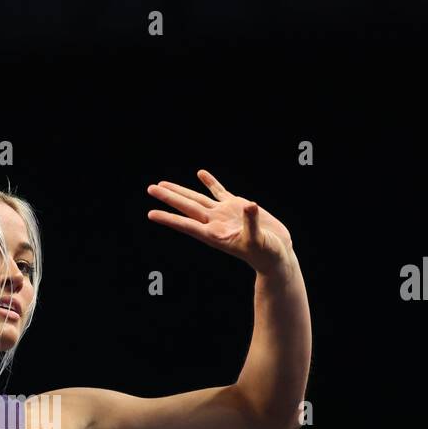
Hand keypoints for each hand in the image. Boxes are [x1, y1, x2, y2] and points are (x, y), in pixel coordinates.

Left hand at [147, 169, 293, 274]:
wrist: (277, 254)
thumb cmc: (267, 253)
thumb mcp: (258, 241)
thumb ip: (251, 224)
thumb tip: (248, 205)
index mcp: (215, 234)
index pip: (186, 225)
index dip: (169, 218)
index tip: (151, 214)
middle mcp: (215, 223)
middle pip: (187, 207)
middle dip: (169, 197)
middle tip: (150, 188)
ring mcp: (224, 213)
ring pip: (197, 199)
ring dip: (181, 191)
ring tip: (162, 183)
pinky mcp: (237, 206)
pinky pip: (219, 191)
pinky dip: (210, 182)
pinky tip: (200, 174)